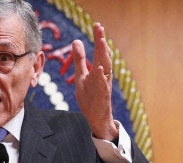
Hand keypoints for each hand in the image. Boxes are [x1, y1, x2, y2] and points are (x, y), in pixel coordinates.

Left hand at [72, 23, 117, 140]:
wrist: (97, 118)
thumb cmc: (90, 96)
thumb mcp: (82, 75)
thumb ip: (79, 60)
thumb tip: (77, 41)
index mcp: (98, 70)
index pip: (99, 51)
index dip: (98, 38)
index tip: (97, 25)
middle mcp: (103, 76)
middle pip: (103, 56)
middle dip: (101, 42)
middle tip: (99, 28)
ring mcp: (103, 85)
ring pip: (105, 68)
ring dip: (104, 55)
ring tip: (101, 42)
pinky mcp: (102, 96)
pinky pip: (103, 86)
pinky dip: (102, 77)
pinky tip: (99, 69)